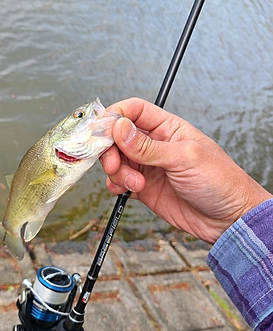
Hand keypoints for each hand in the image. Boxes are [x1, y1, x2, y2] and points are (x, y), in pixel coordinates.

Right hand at [100, 97, 271, 242]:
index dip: (115, 116)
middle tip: (113, 163)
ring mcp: (148, 166)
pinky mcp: (143, 187)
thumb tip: (119, 128)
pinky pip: (119, 181)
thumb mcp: (184, 158)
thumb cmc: (220, 182)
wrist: (227, 219)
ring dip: (117, 172)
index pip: (134, 110)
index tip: (102, 130)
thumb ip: (148, 146)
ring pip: (116, 160)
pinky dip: (116, 185)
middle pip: (118, 136)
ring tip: (135, 184)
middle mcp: (155, 145)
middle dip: (110, 149)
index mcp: (168, 128)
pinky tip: (128, 190)